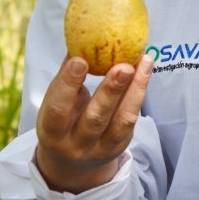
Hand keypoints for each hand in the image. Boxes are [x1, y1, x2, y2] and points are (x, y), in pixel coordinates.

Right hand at [35, 52, 153, 192]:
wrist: (71, 162)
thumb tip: (79, 37)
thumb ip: (66, 75)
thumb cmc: (62, 119)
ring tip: (144, 61)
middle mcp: (76, 144)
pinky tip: (145, 69)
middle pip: (95, 119)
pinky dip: (139, 92)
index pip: (58, 110)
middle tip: (124, 66)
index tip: (79, 60)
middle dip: (111, 91)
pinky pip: (132, 118)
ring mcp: (101, 148)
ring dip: (135, 88)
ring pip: (122, 120)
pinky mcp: (121, 145)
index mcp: (53, 132)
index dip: (68, 85)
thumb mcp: (55, 102)